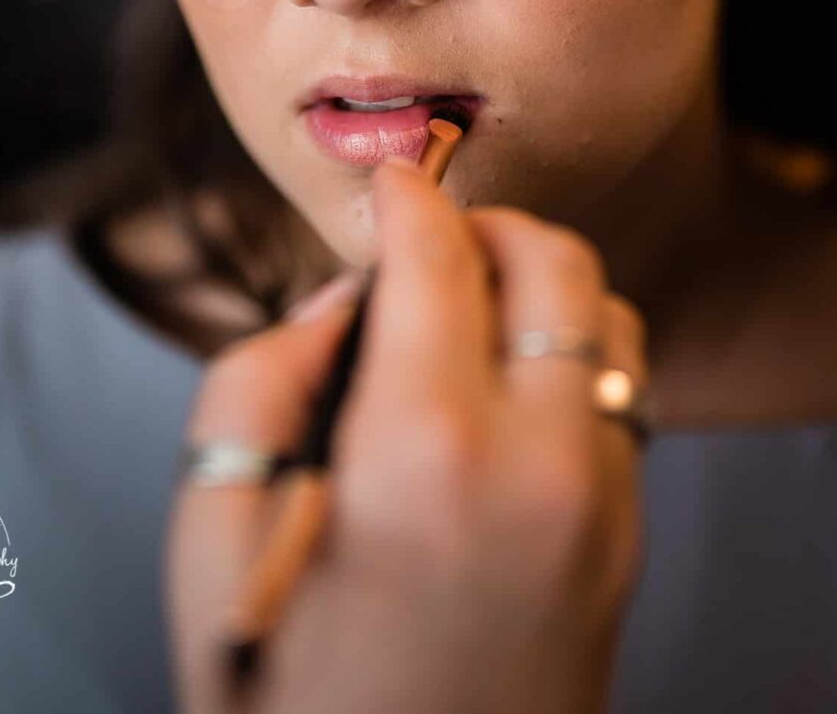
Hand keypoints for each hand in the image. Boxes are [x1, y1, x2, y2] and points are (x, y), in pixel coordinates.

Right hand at [166, 154, 648, 713]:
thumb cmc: (282, 694)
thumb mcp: (210, 534)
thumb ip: (261, 376)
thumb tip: (348, 296)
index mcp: (421, 453)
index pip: (437, 254)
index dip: (404, 194)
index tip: (384, 175)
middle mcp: (536, 462)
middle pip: (552, 257)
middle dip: (484, 221)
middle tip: (424, 243)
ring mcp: (601, 504)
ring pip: (607, 313)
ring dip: (539, 282)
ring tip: (467, 312)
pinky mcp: (626, 540)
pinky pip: (620, 391)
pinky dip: (570, 350)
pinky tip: (504, 387)